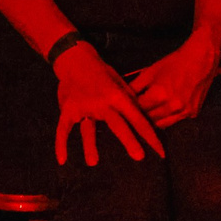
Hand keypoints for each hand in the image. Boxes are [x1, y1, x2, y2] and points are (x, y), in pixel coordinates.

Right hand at [52, 42, 164, 165]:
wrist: (75, 57)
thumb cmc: (101, 71)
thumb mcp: (119, 82)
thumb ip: (129, 100)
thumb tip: (143, 116)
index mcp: (117, 96)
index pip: (137, 118)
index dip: (150, 135)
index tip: (159, 151)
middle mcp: (102, 102)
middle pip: (117, 124)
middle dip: (129, 141)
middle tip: (140, 157)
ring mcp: (84, 106)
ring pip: (88, 129)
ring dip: (90, 145)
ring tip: (93, 162)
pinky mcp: (68, 109)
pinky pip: (63, 128)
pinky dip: (61, 143)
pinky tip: (62, 160)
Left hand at [127, 37, 220, 131]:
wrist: (201, 59)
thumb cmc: (175, 62)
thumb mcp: (151, 71)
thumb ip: (135, 86)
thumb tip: (123, 96)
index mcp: (160, 94)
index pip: (138, 109)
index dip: (131, 107)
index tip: (127, 106)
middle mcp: (173, 106)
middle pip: (149, 120)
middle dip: (141, 115)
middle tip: (137, 110)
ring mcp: (185, 112)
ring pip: (162, 125)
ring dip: (154, 119)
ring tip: (149, 112)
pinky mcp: (193, 113)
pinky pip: (176, 120)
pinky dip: (169, 117)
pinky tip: (167, 108)